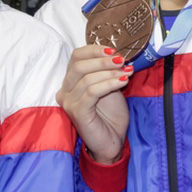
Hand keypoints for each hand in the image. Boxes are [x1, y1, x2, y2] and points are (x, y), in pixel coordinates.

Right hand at [56, 45, 132, 163]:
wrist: (112, 141)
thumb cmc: (110, 115)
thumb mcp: (109, 86)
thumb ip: (107, 71)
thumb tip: (118, 55)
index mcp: (70, 82)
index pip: (76, 57)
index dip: (94, 50)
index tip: (113, 50)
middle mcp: (65, 91)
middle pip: (79, 66)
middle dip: (103, 61)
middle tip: (122, 61)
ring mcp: (69, 102)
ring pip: (86, 78)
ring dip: (110, 72)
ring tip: (127, 72)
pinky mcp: (77, 112)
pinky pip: (92, 92)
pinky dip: (109, 84)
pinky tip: (123, 82)